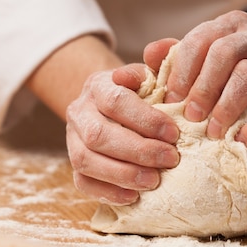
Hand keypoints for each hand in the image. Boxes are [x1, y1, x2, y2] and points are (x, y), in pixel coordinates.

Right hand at [66, 65, 178, 205]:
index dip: (146, 120)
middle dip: (138, 151)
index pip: (116, 102)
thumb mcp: (151, 72)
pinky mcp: (74, 164)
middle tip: (171, 160)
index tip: (175, 134)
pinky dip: (107, 192)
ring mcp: (72, 139)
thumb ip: (160, 60)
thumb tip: (160, 50)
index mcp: (99, 85)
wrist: (114, 105)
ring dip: (122, 174)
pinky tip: (134, 196)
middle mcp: (79, 111)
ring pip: (86, 160)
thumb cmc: (142, 91)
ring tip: (155, 181)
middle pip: (99, 135)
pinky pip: (82, 182)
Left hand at [145, 10, 246, 147]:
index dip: (180, 71)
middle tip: (188, 118)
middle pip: (225, 52)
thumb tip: (136, 63)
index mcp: (231, 26)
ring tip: (214, 132)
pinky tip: (244, 141)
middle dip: (201, 87)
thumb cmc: (233, 86)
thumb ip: (171, 62)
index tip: (167, 102)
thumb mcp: (202, 70)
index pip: (201, 38)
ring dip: (226, 106)